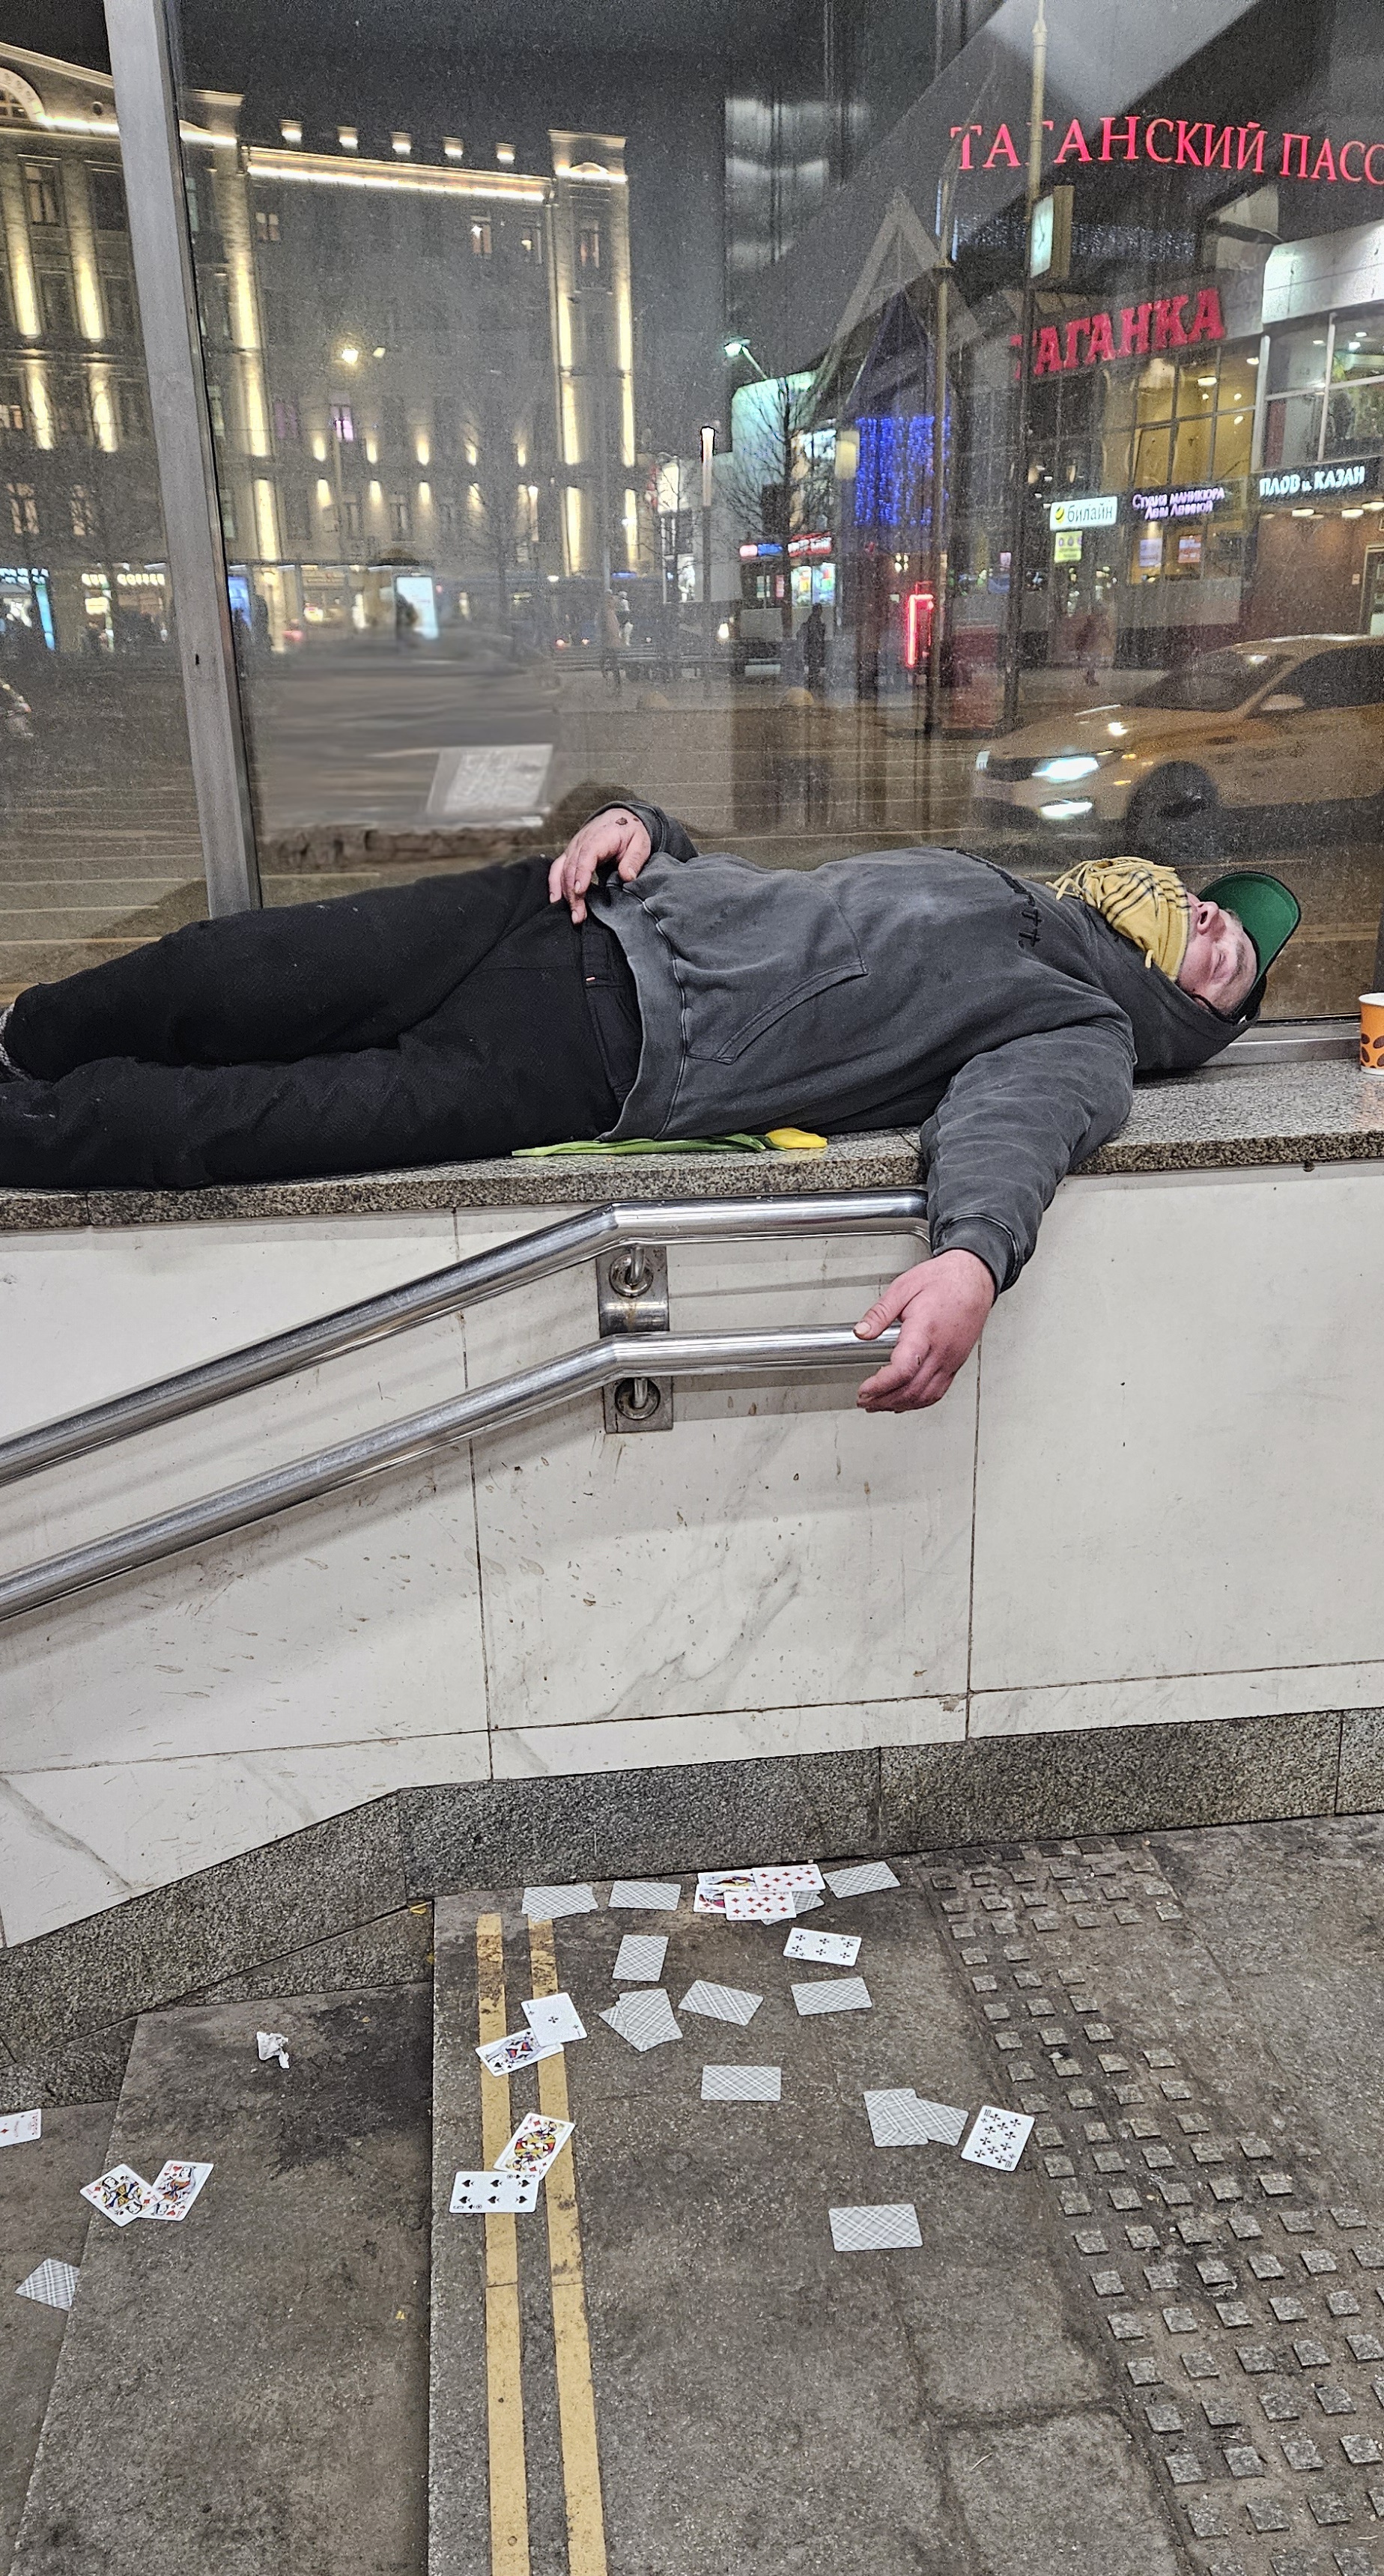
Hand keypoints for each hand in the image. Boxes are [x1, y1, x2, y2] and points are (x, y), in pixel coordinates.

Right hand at [548, 808, 652, 922]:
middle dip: (572, 894)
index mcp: (599, 837)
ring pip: (561, 871)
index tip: (579, 891)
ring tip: (572, 914)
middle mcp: (581, 842)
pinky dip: (554, 886)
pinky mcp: (569, 855)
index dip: (581, 873)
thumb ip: (634, 860)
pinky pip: (556, 870)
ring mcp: (573, 848)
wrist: (619, 818)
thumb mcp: (640, 843)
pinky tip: (556, 901)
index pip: (586, 855)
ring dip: (563, 893)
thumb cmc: (629, 831)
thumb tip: (627, 876)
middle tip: (579, 915)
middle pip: (571, 868)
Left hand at [853, 1249, 995, 1412]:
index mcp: (926, 1330)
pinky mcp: (956, 1363)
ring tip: (879, 1404)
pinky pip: (938, 1391)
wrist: (974, 1278)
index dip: (881, 1385)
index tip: (864, 1389)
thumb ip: (880, 1313)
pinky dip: (918, 1402)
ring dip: (899, 1405)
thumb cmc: (944, 1280)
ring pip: (926, 1396)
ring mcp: (951, 1360)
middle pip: (912, 1389)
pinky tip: (904, 1401)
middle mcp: (942, 1350)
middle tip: (864, 1400)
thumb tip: (861, 1332)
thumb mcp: (904, 1287)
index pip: (904, 1370)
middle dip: (884, 1400)